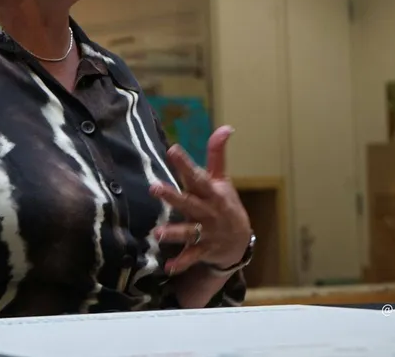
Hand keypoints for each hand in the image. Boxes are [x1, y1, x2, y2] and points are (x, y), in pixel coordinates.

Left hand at [150, 125, 251, 274]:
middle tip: (154, 187)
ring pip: (189, 232)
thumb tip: (226, 127)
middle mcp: (208, 211)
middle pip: (189, 202)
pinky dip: (180, 263)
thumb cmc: (225, 203)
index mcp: (211, 192)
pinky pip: (191, 257)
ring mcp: (206, 232)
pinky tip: (167, 267)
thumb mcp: (222, 179)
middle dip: (172, 196)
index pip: (198, 175)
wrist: (240, 241)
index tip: (173, 149)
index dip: (186, 164)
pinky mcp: (203, 250)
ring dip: (174, 233)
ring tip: (157, 233)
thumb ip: (217, 154)